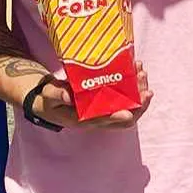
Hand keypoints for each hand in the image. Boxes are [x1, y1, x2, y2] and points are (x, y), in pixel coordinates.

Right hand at [26, 64, 151, 129]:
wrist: (52, 102)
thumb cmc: (51, 101)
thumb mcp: (49, 97)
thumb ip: (57, 95)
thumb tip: (68, 97)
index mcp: (85, 120)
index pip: (104, 122)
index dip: (117, 117)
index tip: (129, 112)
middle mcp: (100, 118)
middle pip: (126, 117)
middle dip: (138, 102)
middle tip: (143, 83)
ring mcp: (108, 111)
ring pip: (131, 107)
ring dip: (140, 92)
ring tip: (142, 73)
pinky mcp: (111, 102)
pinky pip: (128, 98)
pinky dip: (135, 86)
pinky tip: (137, 71)